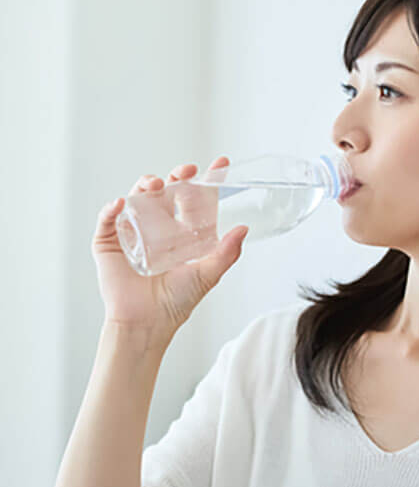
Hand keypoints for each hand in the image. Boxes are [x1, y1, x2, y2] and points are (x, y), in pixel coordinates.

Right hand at [91, 156, 247, 349]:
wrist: (147, 323)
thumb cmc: (177, 301)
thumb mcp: (208, 274)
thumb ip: (226, 253)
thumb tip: (243, 228)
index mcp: (181, 231)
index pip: (194, 198)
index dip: (205, 180)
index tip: (220, 164)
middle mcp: (157, 227)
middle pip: (166, 191)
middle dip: (176, 177)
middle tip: (186, 171)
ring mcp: (132, 232)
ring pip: (137, 197)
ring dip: (145, 185)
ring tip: (155, 184)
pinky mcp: (109, 243)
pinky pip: (108, 220)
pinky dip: (112, 208)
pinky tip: (122, 202)